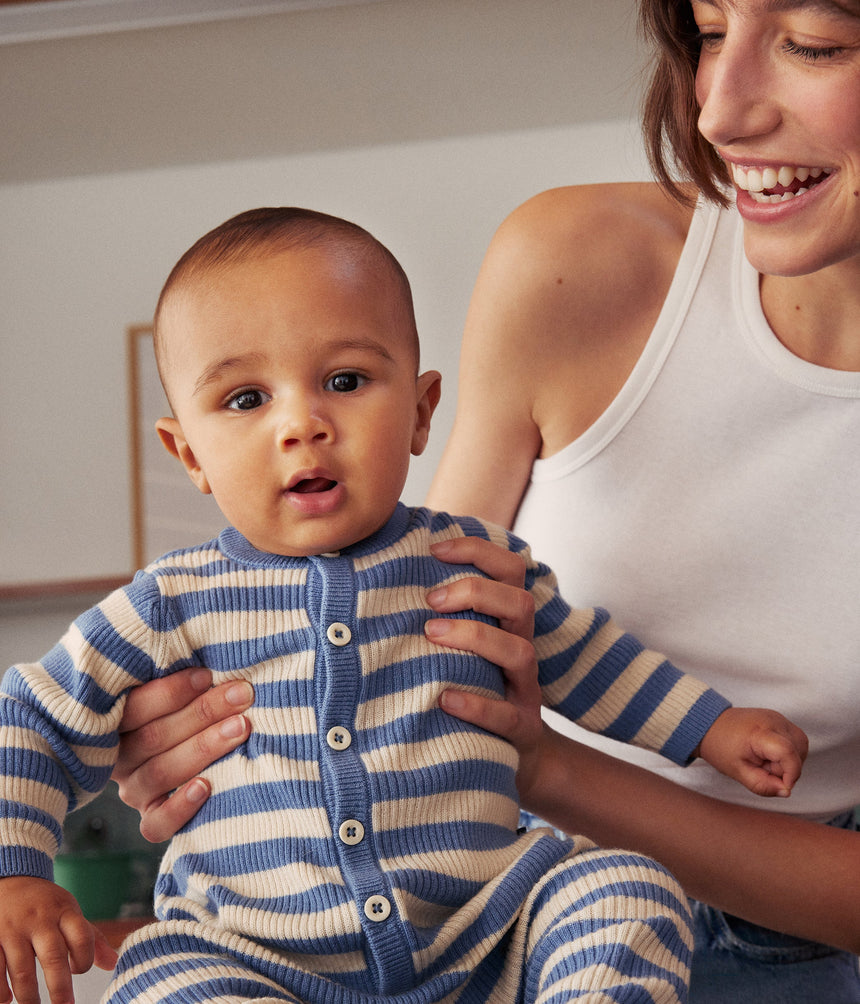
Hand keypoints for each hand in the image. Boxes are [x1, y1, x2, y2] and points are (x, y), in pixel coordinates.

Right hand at [0, 877, 115, 1003]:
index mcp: (64, 912)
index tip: (79, 970)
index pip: (83, 937)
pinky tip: (6, 1000)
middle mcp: (40, 920)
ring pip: (22, 969)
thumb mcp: (70, 911)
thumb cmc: (45, 903)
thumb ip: (90, 937)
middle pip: (54, 956)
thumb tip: (113, 963)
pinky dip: (0, 989)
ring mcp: (13, 930)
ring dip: (29, 995)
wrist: (12, 879)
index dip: (85, 959)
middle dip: (60, 988)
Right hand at [112, 668, 253, 842]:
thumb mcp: (182, 686)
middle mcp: (119, 756)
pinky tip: (207, 787)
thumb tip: (214, 639)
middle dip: (203, 712)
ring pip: (161, 772)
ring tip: (240, 727)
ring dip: (204, 747)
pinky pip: (157, 824)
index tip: (208, 674)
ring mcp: (134, 790)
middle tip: (242, 694)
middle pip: (155, 736)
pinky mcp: (150, 818)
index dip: (171, 691)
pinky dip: (181, 806)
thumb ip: (187, 674)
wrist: (192, 750)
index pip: (135, 706)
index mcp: (116, 719)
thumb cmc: (190, 705)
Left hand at [426, 537, 545, 800]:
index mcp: (509, 622)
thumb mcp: (462, 647)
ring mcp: (525, 691)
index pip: (511, 570)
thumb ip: (439, 613)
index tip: (435, 549)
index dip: (478, 551)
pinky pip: (506, 716)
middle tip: (430, 599)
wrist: (510, 757)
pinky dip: (476, 704)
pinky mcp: (520, 730)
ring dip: (475, 637)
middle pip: (521, 603)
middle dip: (476, 592)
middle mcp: (522, 648)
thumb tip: (383, 571)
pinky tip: (444, 699)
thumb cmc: (471, 687)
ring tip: (431, 634)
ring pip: (520, 652)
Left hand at [697, 707, 808, 797]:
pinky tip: (770, 755)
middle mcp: (773, 720)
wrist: (710, 725)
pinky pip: (795, 739)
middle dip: (788, 768)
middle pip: (798, 750)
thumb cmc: (720, 747)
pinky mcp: (779, 719)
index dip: (791, 774)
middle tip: (765, 770)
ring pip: (801, 745)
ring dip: (790, 760)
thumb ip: (763, 785)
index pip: (788, 752)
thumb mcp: (738, 772)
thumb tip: (786, 791)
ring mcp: (778, 717)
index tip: (782, 786)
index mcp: (760, 732)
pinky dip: (788, 752)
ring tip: (766, 762)